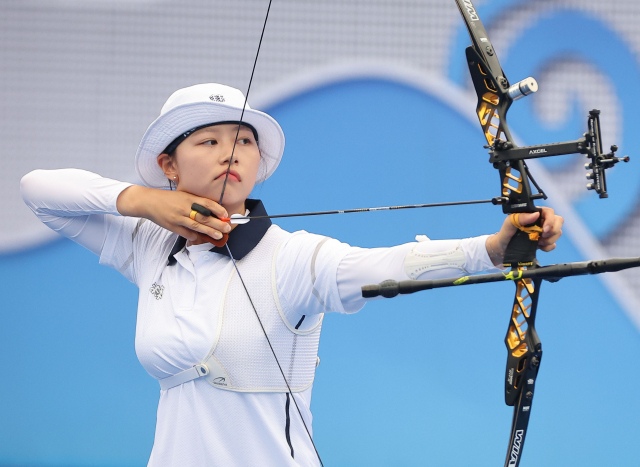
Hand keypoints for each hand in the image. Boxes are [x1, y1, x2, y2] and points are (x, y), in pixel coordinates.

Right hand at [116, 185, 230, 241]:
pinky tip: (200, 237)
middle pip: (204, 217)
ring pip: (197, 226)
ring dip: (210, 232)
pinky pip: (186, 233)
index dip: (218, 209)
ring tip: (219, 235)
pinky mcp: (172, 226)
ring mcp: (178, 218)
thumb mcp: (183, 195)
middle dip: (218, 223)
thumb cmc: (168, 199)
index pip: (206, 203)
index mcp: (188, 198)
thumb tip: (211, 211)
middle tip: (227, 227)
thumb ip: (195, 202)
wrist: (148, 202)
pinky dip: (194, 236)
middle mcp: (184, 207)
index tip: (226, 214)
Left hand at [486, 206, 563, 266]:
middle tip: (542, 236)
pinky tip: (538, 247)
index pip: (549, 212)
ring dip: (549, 240)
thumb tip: (535, 214)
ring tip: (537, 242)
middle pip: (558, 221)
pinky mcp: (543, 242)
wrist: (502, 249)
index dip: (550, 220)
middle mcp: (540, 222)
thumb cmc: (505, 234)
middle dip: (553, 230)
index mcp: (533, 214)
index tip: (544, 229)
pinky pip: (553, 244)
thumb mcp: (509, 223)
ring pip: (557, 233)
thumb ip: (520, 217)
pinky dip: (548, 247)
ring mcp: (543, 232)